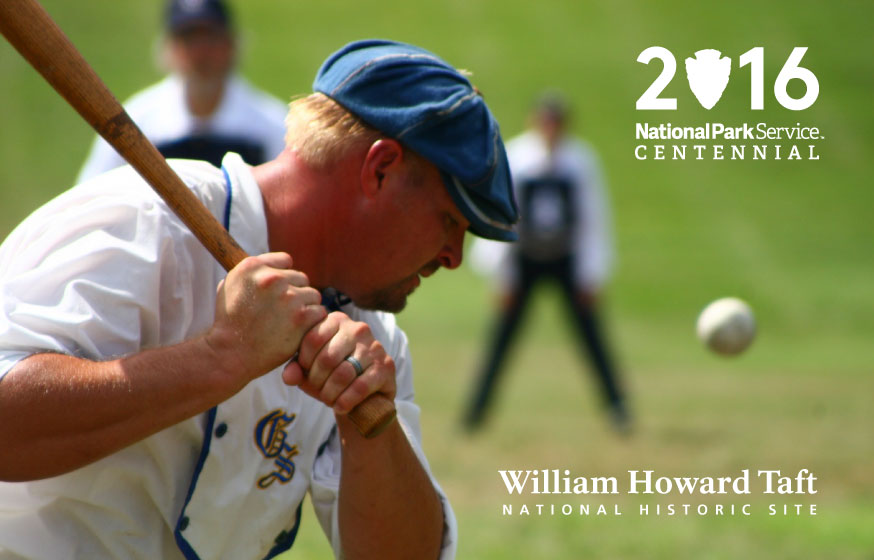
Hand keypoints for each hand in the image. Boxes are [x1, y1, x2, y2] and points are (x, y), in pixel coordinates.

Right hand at [205, 253, 326, 386]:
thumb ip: (251, 272)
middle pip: (302, 279)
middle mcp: (272, 278)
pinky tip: (298, 331)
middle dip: (296, 294)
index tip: (277, 293)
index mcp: (253, 266)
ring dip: (306, 308)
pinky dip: (312, 323)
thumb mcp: (229, 286)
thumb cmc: (229, 322)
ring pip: (313, 295)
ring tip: (289, 323)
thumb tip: (272, 264)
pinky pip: (319, 312)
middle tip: (283, 313)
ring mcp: (289, 297)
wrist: (230, 353)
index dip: (284, 277)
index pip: (285, 261)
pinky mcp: (302, 317)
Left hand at [281, 311, 395, 414]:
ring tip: (327, 400)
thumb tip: (288, 376)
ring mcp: (374, 347)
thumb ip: (296, 369)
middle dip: (317, 381)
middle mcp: (357, 329)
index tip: (305, 374)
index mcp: (336, 321)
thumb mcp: (310, 371)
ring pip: (343, 374)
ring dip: (330, 394)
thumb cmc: (332, 377)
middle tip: (317, 390)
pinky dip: (346, 401)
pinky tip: (340, 407)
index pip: (312, 339)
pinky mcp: (386, 366)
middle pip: (327, 358)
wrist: (365, 395)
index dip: (304, 362)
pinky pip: (360, 386)